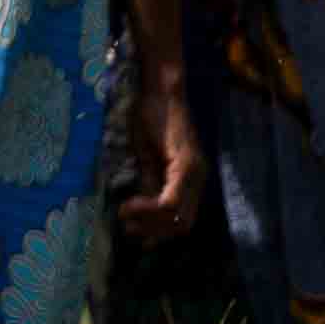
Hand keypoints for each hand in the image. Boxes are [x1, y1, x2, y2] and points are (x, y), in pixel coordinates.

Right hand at [112, 75, 208, 244]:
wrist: (159, 91)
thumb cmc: (150, 118)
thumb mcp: (147, 158)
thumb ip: (149, 182)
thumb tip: (139, 213)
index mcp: (191, 179)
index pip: (182, 221)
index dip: (157, 232)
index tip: (131, 230)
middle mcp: (199, 180)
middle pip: (183, 226)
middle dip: (153, 232)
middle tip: (128, 227)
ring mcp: (195, 173)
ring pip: (178, 218)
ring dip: (150, 223)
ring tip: (125, 214)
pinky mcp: (186, 165)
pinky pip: (170, 201)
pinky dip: (149, 208)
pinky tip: (130, 203)